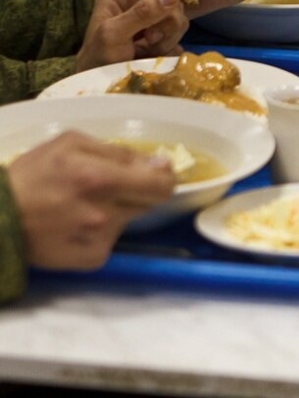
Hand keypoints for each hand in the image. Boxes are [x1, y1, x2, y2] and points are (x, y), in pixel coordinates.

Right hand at [6, 132, 175, 269]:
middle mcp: (104, 212)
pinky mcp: (92, 258)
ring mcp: (99, 238)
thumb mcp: (69, 144)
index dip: (164, 176)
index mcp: (98, 178)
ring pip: (130, 218)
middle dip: (141, 190)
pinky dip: (101, 230)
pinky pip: (112, 239)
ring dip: (118, 208)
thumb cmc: (31, 175)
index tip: (158, 172)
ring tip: (85, 204)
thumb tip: (157, 163)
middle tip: (116, 185)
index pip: (160, 184)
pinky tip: (76, 224)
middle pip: (152, 201)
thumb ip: (117, 152)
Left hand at [76, 0, 188, 73]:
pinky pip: (179, 39)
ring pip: (178, 20)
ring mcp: (153, 24)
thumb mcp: (114, 33)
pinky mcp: (162, 42)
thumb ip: (142, 12)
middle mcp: (140, 5)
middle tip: (151, 35)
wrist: (100, 88)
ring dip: (167, 36)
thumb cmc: (98, 57)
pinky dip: (169, 48)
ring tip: (148, 49)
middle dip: (167, 18)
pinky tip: (153, 56)